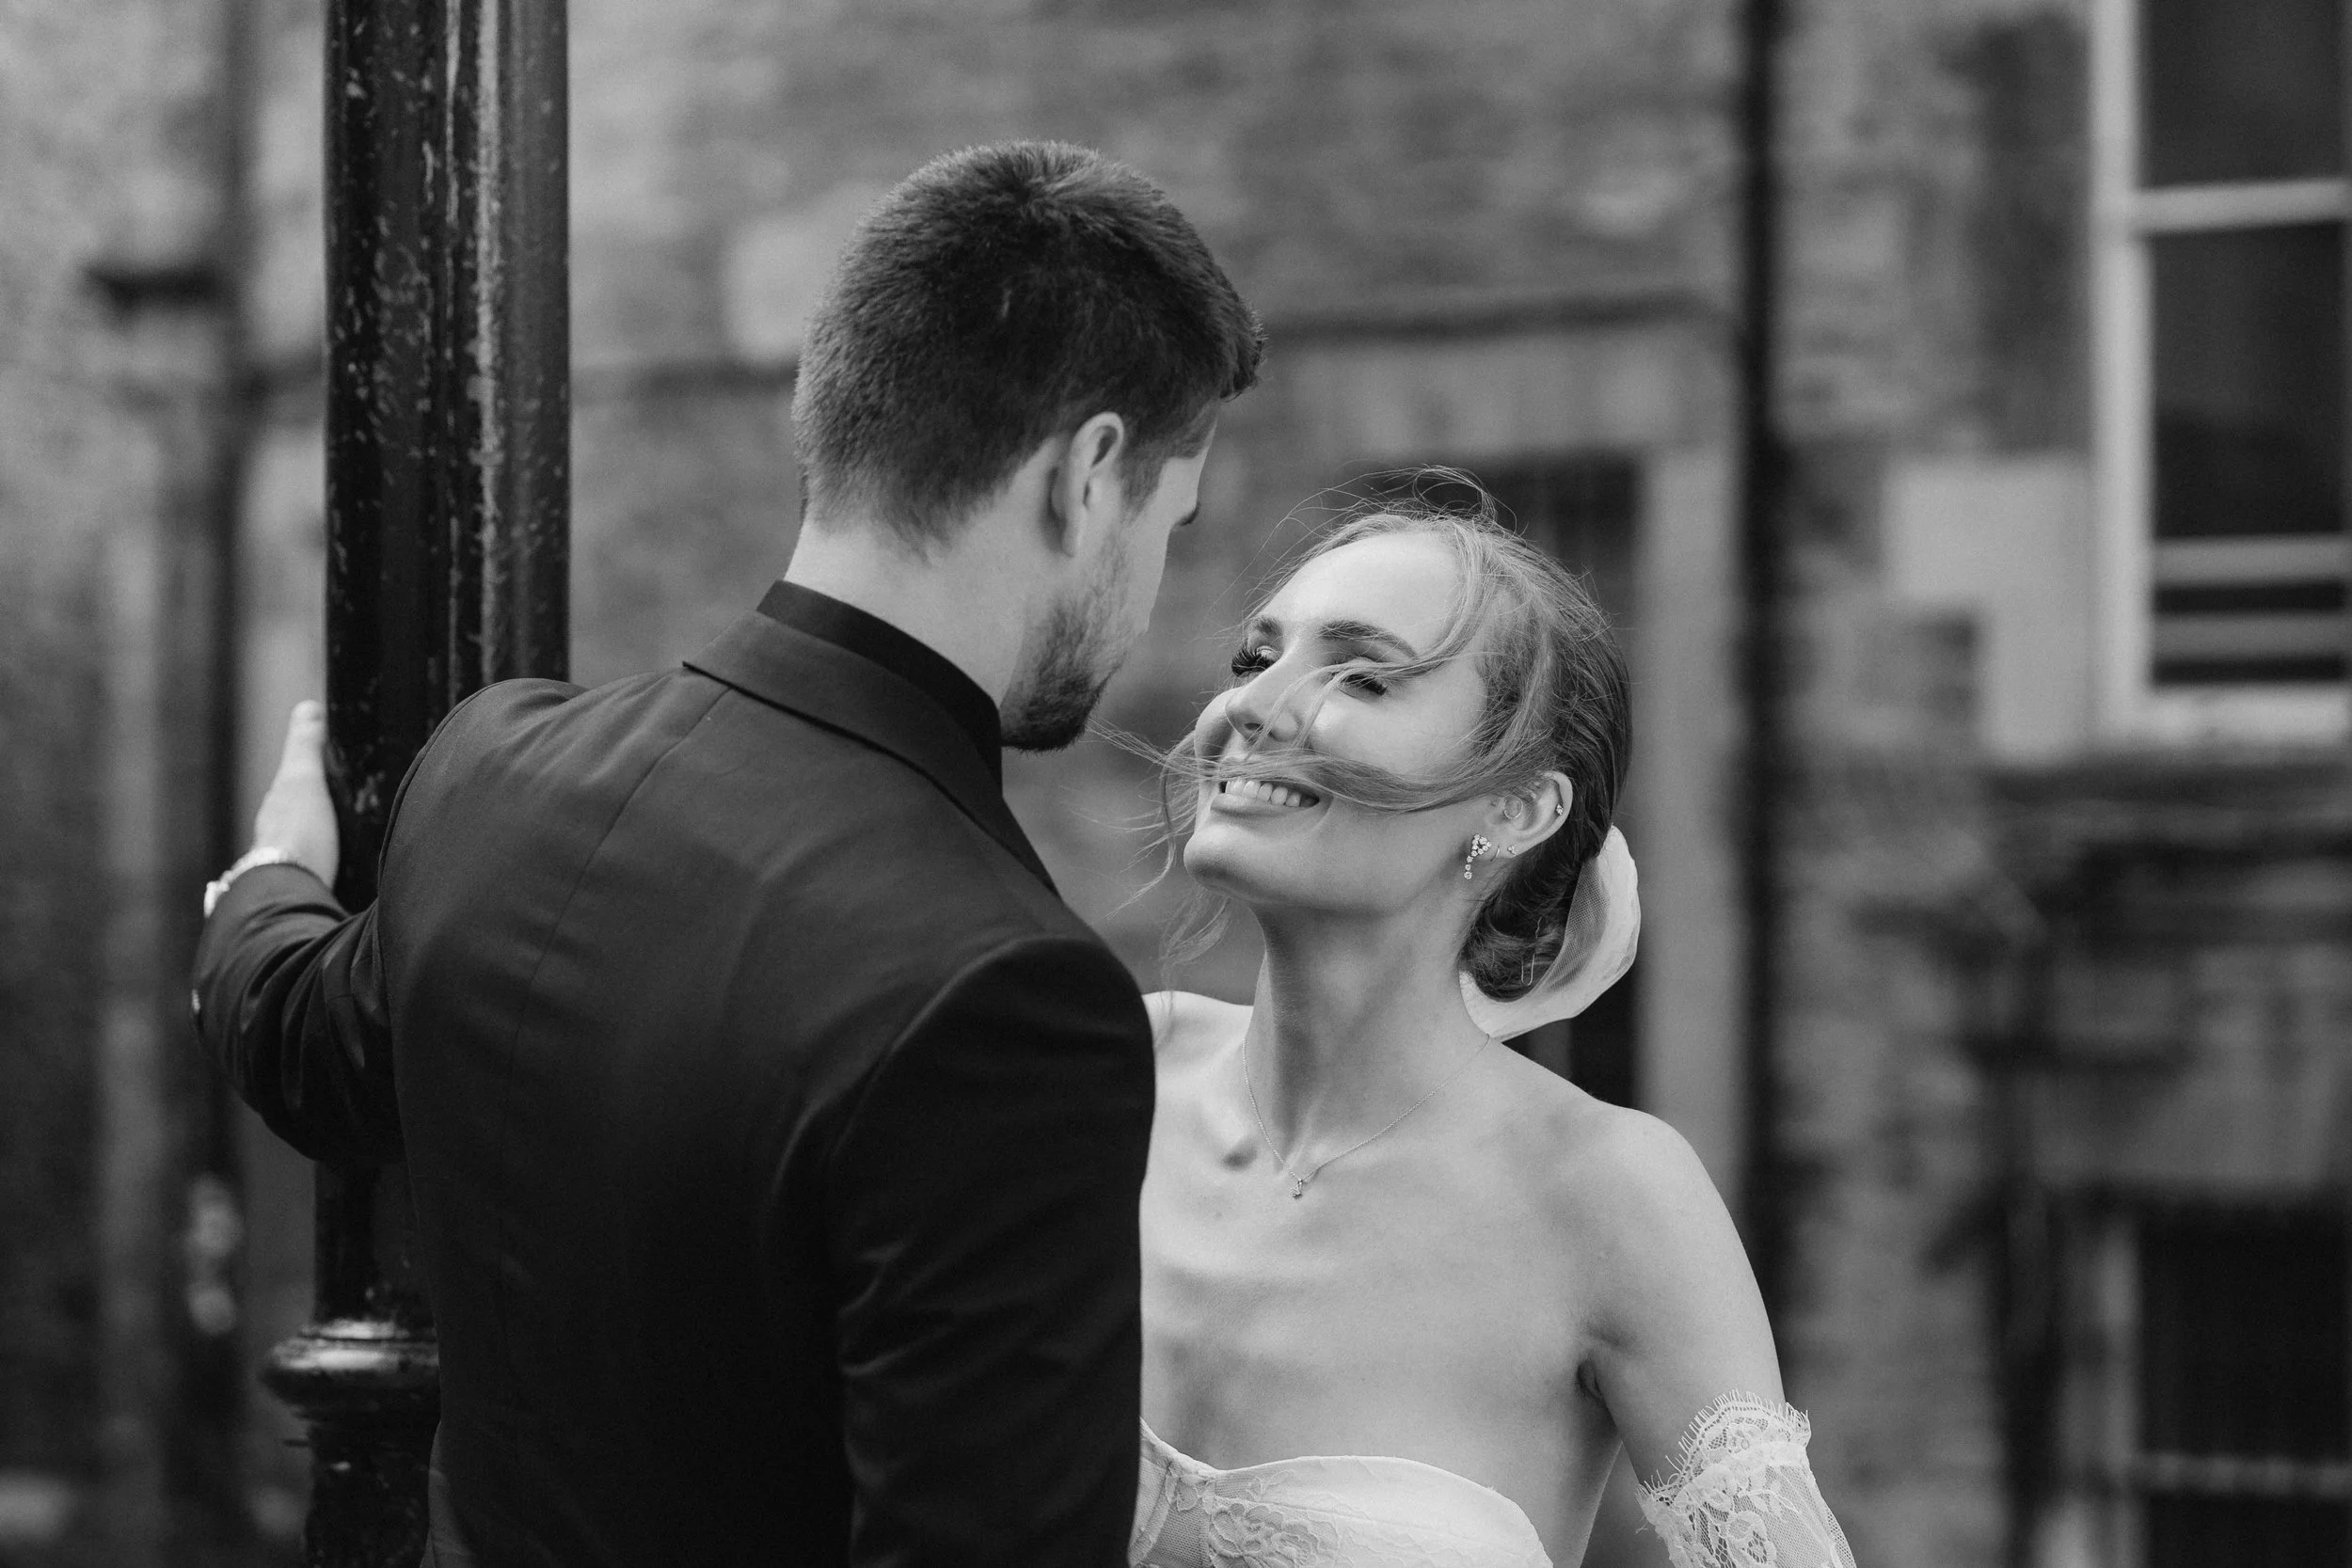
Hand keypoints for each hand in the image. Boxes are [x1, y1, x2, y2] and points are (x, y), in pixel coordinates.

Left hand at [253, 700, 339, 890]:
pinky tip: (349, 863)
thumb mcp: (304, 778)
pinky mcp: (310, 885)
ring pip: (312, 842)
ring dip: (329, 839)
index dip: (314, 776)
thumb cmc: (297, 833)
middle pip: (303, 815)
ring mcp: (293, 862)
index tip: (336, 771)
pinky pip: (325, 866)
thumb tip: (307, 707)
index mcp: (278, 806)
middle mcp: (279, 834)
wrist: (295, 888)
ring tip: (354, 836)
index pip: (295, 785)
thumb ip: (306, 745)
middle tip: (350, 803)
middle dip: (323, 810)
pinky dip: (336, 860)